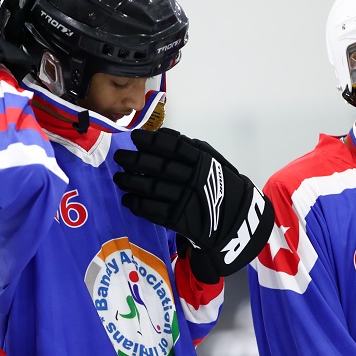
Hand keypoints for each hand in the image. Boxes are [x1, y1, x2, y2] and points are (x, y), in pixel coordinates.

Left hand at [113, 128, 273, 278]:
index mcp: (202, 162)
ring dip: (131, 183)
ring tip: (119, 179)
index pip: (172, 147)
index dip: (151, 141)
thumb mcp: (213, 161)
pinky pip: (153, 211)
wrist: (236, 220)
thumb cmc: (221, 186)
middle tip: (119, 157)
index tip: (134, 137)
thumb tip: (162, 134)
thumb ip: (190, 148)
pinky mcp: (179, 220)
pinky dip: (138, 205)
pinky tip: (128, 200)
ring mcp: (186, 200)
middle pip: (158, 167)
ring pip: (152, 189)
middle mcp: (193, 179)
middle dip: (135, 161)